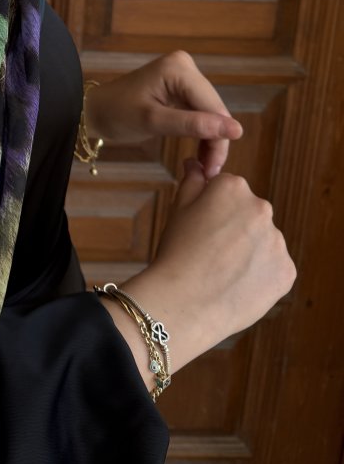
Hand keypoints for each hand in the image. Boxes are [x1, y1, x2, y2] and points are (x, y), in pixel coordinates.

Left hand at [84, 50, 242, 178]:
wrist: (94, 111)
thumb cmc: (116, 113)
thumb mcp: (154, 122)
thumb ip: (193, 125)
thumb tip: (236, 130)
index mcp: (180, 68)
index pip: (213, 106)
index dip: (219, 138)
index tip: (214, 169)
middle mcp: (186, 66)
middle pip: (215, 110)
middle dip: (216, 141)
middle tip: (209, 172)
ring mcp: (184, 76)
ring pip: (211, 113)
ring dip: (211, 140)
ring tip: (206, 168)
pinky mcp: (181, 88)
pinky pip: (200, 112)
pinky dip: (201, 133)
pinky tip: (201, 154)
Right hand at [110, 159, 296, 374]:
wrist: (186, 301)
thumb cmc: (177, 252)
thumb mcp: (178, 208)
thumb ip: (192, 181)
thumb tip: (195, 162)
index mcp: (234, 188)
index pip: (228, 190)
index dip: (211, 210)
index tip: (200, 227)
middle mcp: (262, 208)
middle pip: (249, 214)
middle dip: (234, 228)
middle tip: (210, 250)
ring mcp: (278, 241)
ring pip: (263, 242)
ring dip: (249, 251)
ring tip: (222, 271)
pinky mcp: (287, 271)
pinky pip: (274, 268)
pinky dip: (259, 275)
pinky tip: (237, 284)